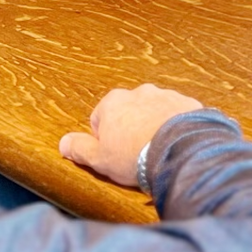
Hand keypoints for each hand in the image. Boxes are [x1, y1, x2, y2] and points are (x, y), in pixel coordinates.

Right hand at [59, 83, 204, 185]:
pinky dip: (176, 126)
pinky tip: (176, 143)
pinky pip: (178, 114)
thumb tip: (64, 143)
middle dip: (131, 129)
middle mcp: (140, 92)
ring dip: (154, 125)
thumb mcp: (99, 158)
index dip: (105, 139)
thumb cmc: (136, 156)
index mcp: (114, 102)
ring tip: (157, 150)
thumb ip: (79, 148)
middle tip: (136, 153)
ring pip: (154, 111)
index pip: (100, 118)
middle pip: (128, 112)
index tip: (114, 154)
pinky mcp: (188, 103)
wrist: (179, 151)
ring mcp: (166, 95)